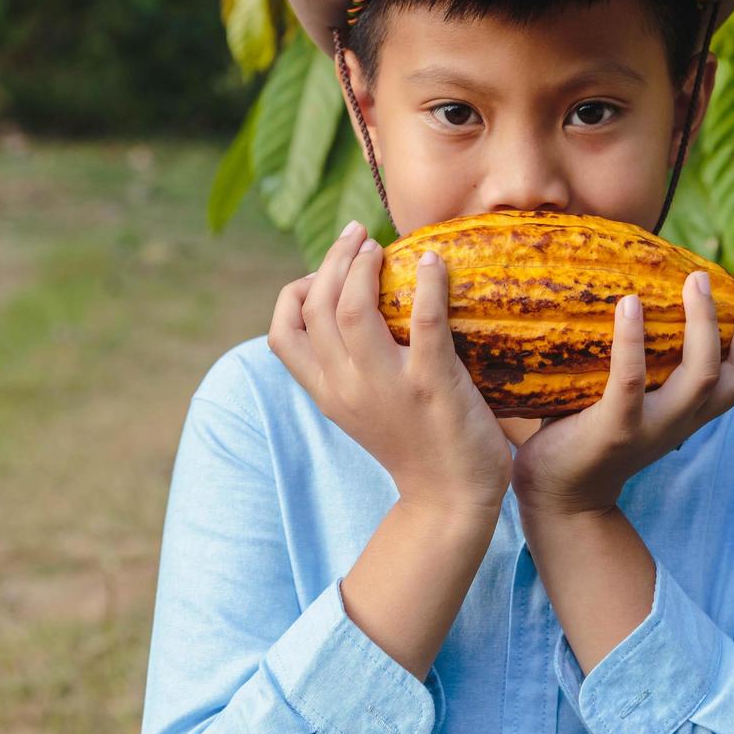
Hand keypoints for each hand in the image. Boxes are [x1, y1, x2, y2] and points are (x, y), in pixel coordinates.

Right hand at [269, 220, 511, 513]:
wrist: (451, 499)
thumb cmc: (415, 444)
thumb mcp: (363, 409)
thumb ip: (349, 368)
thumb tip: (355, 310)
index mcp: (327, 392)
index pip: (282, 334)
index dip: (296, 290)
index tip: (323, 271)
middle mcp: (347, 387)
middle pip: (318, 307)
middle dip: (333, 259)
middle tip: (358, 235)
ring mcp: (388, 385)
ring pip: (354, 308)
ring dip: (364, 266)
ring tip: (380, 246)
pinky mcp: (433, 383)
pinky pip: (424, 320)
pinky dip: (426, 284)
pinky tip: (432, 262)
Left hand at [511, 270, 733, 516]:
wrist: (560, 496)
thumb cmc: (588, 432)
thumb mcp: (631, 400)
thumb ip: (644, 364)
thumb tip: (633, 294)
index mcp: (690, 412)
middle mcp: (682, 421)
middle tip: (727, 278)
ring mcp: (652, 428)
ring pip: (701, 376)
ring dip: (702, 325)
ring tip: (693, 282)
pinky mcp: (615, 430)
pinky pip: (631, 382)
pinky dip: (633, 342)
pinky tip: (629, 304)